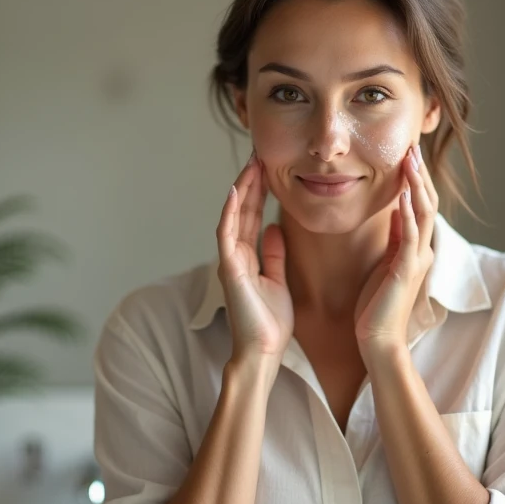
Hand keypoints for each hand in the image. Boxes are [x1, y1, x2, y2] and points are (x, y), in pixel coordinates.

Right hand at [216, 152, 292, 360]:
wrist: (264, 351)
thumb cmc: (270, 323)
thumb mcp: (278, 280)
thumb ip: (274, 254)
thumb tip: (276, 229)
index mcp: (249, 256)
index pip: (252, 215)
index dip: (259, 190)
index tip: (268, 166)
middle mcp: (236, 254)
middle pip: (241, 209)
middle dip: (250, 181)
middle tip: (258, 152)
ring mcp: (230, 260)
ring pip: (232, 215)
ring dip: (241, 188)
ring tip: (250, 163)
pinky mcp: (229, 269)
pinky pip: (226, 234)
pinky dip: (228, 212)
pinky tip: (234, 191)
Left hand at [355, 144, 437, 355]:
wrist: (378, 340)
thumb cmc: (377, 307)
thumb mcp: (385, 263)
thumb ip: (394, 237)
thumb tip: (397, 210)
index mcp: (415, 248)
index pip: (421, 205)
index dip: (416, 178)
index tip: (408, 153)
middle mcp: (422, 250)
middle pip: (428, 201)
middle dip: (420, 172)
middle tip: (413, 144)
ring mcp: (417, 259)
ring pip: (425, 212)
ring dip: (418, 183)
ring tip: (410, 157)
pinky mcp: (406, 269)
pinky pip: (411, 234)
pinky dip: (409, 211)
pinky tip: (404, 192)